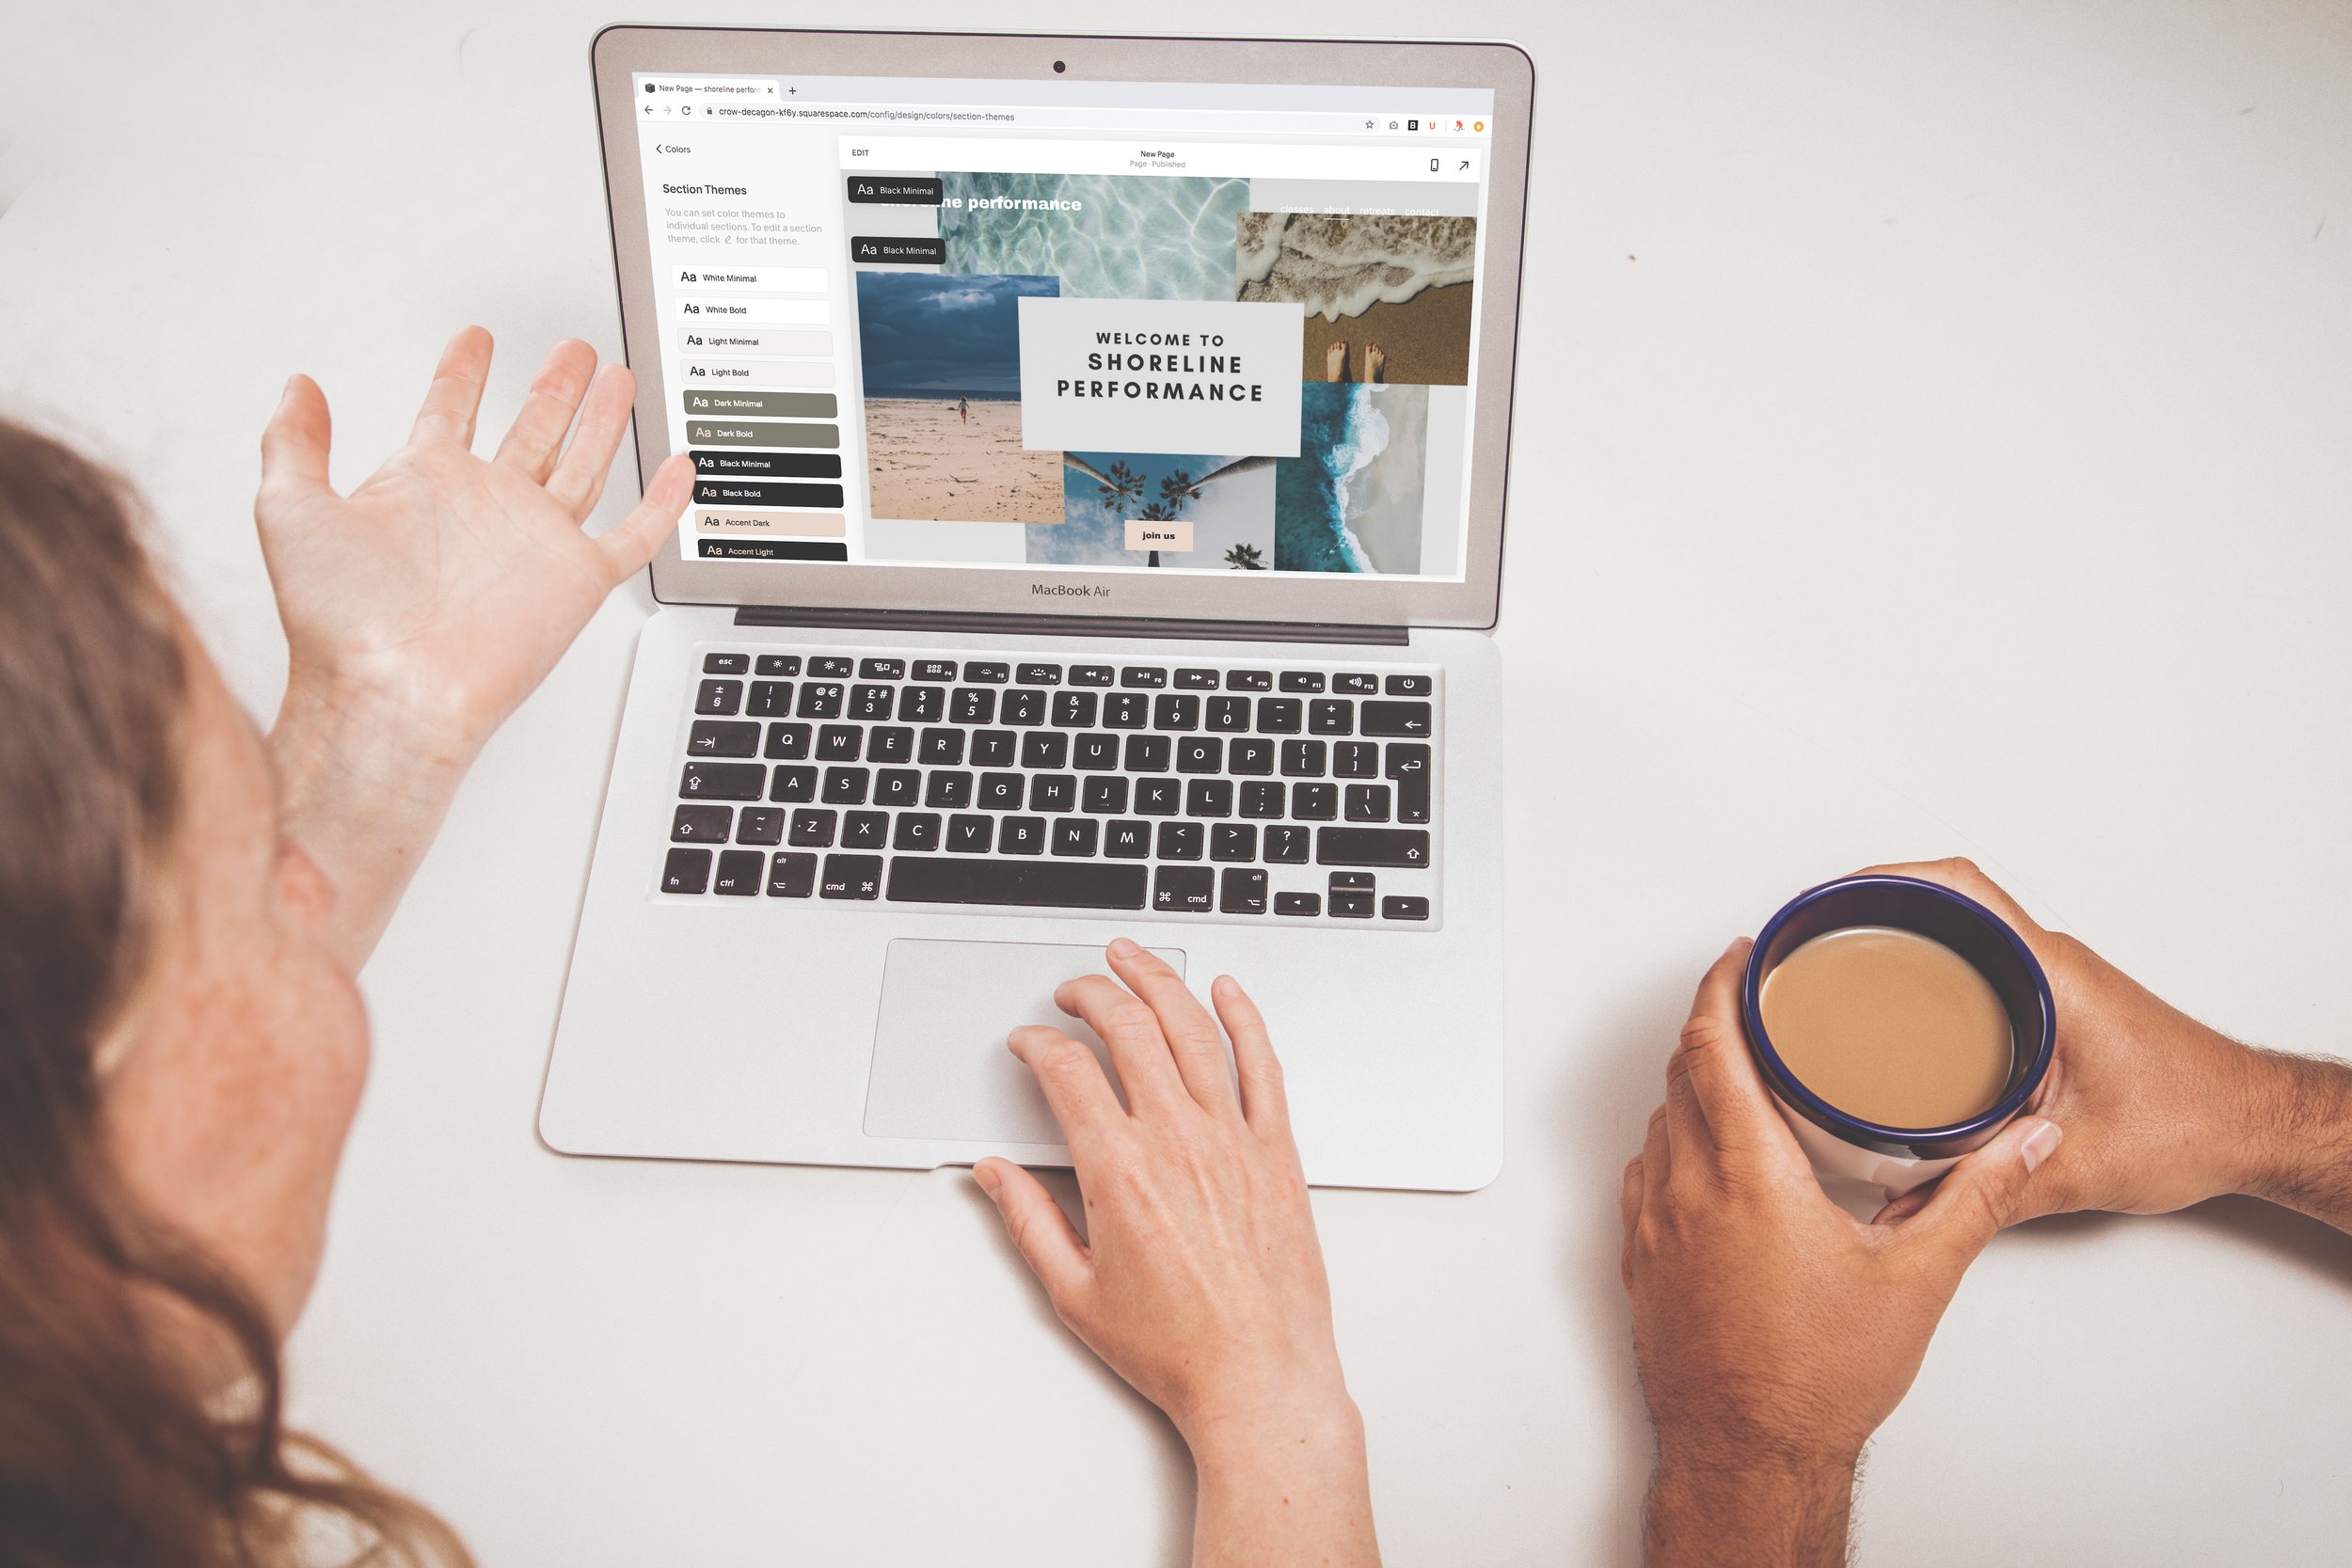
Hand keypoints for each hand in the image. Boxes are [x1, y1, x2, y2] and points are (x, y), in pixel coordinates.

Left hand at [255, 327, 692, 965]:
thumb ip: (293, 442)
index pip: (451, 410)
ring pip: (584, 464)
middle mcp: (485, 508)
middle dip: (554, 387)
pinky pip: (635, 535)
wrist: (392, 690)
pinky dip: (663, 504)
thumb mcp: (290, 508)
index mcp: (424, 484)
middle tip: (573, 352)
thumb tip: (298, 388)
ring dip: (602, 420)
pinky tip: (677, 472)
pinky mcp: (577, 579)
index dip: (463, 371)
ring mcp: (534, 541)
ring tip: (617, 379)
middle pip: (532, 429)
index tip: (476, 339)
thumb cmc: (339, 621)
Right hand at [976, 940, 1377, 1567]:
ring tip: (1132, 958)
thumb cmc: (1177, 1348)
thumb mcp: (1075, 1292)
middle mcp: (1179, 1142)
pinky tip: (1227, 992)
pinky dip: (1244, 1018)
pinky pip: (1262, 1064)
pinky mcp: (1278, 1150)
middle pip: (1128, 1029)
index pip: (1068, 1071)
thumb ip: (1029, 1220)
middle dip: (1090, 994)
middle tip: (1073, 989)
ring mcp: (1233, 1140)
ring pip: (1193, 1030)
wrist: (1258, 1378)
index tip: (1028, 1043)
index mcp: (1121, 1173)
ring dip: (1157, 981)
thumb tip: (994, 1175)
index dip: (1038, 1043)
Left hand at [1622, 941, 2060, 1564]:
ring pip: (1660, 1118)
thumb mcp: (1917, 1278)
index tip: (1748, 958)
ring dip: (1695, 1083)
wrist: (1749, 1454)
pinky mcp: (1639, 1256)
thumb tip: (2025, 1139)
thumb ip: (1976, 1195)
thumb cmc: (1817, 1378)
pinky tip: (1717, 1153)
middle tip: (1759, 1006)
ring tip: (1745, 1073)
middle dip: (1716, 1025)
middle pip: (1682, 1071)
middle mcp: (1685, 1186)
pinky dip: (1677, 1138)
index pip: (1712, 1045)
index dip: (1725, 987)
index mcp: (1746, 1173)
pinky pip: (1647, 1169)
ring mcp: (1652, 1222)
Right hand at [1856, 859, 2273, 1224]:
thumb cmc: (2195, 1123)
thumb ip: (1986, 1194)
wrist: (2256, 1127)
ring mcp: (2056, 979)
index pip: (1960, 890)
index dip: (1888, 881)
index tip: (1833, 899)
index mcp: (2051, 974)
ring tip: (1844, 977)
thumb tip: (1907, 1210)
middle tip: (1818, 945)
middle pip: (1949, 902)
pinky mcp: (2060, 1003)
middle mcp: (2051, 963)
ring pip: (1967, 936)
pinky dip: (1939, 975)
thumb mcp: (2078, 1166)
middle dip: (1877, 911)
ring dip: (1908, 944)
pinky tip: (1907, 1020)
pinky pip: (1985, 967)